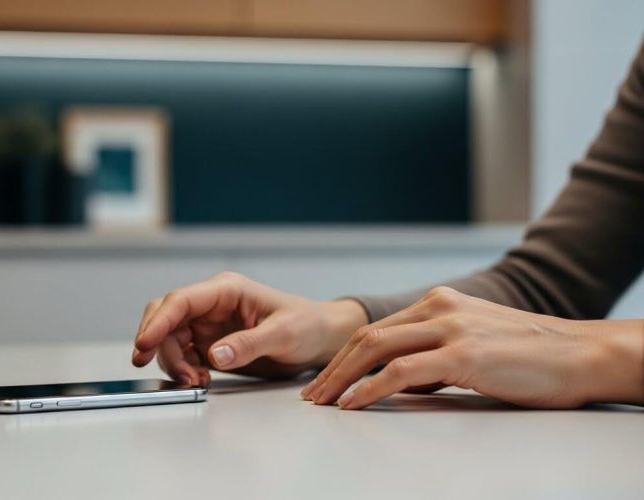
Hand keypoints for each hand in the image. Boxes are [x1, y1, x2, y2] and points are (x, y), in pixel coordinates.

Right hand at [132, 272, 367, 384]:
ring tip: (196, 381)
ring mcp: (208, 324)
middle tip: (172, 374)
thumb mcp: (283, 334)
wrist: (319, 339)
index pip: (180, 301)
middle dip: (159, 345)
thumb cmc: (307, 325)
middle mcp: (211, 305)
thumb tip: (214, 356)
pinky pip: (182, 353)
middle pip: (166, 318)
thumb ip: (249, 344)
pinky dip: (183, 369)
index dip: (158, 322)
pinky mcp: (209, 343)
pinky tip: (200, 379)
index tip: (145, 344)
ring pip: (169, 338)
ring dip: (173, 361)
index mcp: (226, 290)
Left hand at [302, 286, 643, 408]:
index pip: (377, 330)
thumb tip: (401, 381)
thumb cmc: (531, 356)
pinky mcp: (463, 354)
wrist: (581, 353)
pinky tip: (353, 404)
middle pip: (368, 337)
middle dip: (334, 368)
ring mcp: (450, 328)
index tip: (327, 380)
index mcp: (439, 303)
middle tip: (312, 395)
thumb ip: (436, 356)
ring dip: (342, 378)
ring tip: (322, 403)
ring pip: (377, 350)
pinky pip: (402, 372)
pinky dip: (370, 388)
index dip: (345, 356)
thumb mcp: (474, 345)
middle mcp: (438, 308)